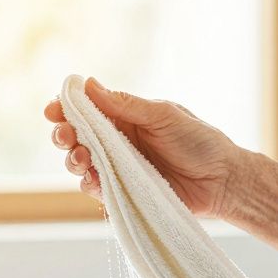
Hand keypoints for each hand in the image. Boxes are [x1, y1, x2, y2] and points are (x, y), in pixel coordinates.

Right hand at [44, 78, 242, 219]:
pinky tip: (90, 179)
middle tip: (64, 136)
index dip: (66, 108)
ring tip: (80, 158)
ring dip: (73, 159)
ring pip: (82, 163)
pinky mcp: (126, 192)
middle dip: (64, 135)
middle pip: (78, 136)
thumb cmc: (201, 142)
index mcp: (127, 116)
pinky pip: (98, 189)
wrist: (224, 181)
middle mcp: (119, 141)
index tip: (54, 110)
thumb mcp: (164, 116)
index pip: (87, 109)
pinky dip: (89, 184)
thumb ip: (127, 105)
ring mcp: (121, 168)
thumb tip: (89, 84)